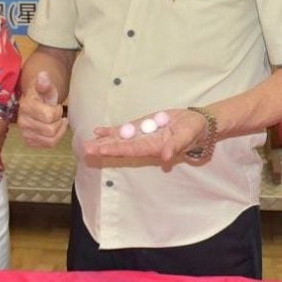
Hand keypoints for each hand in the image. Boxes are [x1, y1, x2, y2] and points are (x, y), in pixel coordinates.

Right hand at [17, 71, 67, 147]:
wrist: (35, 102)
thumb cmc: (42, 94)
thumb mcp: (45, 86)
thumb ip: (44, 82)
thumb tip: (43, 75)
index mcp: (26, 106)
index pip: (50, 116)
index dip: (58, 111)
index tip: (56, 106)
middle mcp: (22, 122)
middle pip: (51, 130)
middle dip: (58, 121)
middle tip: (57, 114)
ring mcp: (25, 133)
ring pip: (51, 140)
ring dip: (59, 130)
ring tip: (57, 121)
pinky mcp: (30, 142)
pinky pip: (49, 145)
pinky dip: (56, 137)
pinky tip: (55, 128)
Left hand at [83, 108, 205, 163]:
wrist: (195, 123)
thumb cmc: (193, 131)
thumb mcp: (187, 136)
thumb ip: (176, 146)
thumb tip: (165, 158)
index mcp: (154, 148)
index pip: (133, 150)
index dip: (118, 150)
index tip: (103, 149)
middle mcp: (144, 145)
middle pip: (121, 147)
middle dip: (104, 148)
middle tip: (86, 149)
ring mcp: (141, 136)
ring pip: (119, 140)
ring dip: (103, 141)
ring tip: (86, 143)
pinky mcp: (141, 127)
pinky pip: (124, 130)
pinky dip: (111, 131)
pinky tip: (98, 131)